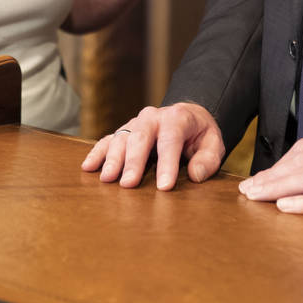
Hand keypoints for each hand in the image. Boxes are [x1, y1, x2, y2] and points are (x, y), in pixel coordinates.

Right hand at [80, 102, 226, 189]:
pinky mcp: (124, 132)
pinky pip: (107, 140)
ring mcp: (135, 123)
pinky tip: (88, 167)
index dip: (167, 164)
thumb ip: (208, 159)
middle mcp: (152, 117)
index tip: (164, 187)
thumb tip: (196, 175)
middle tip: (128, 184)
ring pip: (121, 138)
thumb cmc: (200, 134)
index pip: (171, 141)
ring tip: (107, 179)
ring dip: (112, 159)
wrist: (187, 116)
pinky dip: (97, 153)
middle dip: (133, 162)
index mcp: (177, 118)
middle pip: (140, 138)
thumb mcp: (214, 143)